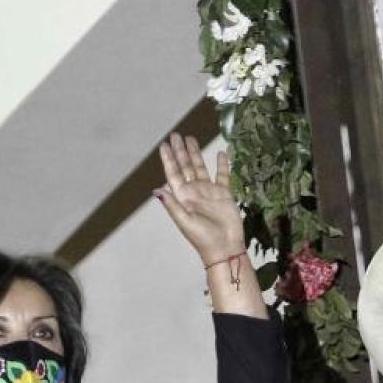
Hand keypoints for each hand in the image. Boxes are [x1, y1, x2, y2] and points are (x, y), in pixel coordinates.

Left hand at [155, 133, 244, 262]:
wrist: (225, 247)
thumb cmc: (203, 238)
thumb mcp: (184, 221)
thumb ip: (172, 205)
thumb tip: (157, 190)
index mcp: (182, 197)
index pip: (173, 173)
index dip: (169, 158)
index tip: (164, 144)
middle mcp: (194, 191)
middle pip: (185, 166)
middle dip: (180, 151)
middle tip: (176, 135)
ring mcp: (209, 192)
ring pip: (200, 167)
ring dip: (195, 153)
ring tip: (191, 138)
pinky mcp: (224, 194)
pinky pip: (223, 175)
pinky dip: (223, 164)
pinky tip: (222, 153)